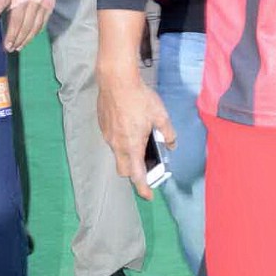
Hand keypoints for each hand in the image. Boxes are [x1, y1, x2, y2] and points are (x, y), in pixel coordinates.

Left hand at [0, 0, 55, 52]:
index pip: (17, 21)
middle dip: (20, 39)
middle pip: (28, 26)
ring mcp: (45, 2)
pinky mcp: (51, 1)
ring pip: (38, 25)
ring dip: (30, 37)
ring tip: (22, 45)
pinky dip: (39, 28)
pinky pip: (45, 19)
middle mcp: (35, 2)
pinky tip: (33, 34)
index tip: (7, 45)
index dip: (12, 35)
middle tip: (14, 48)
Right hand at [96, 69, 175, 200]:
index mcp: (132, 146)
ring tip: (140, 143)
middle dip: (133, 174)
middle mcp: (117, 144)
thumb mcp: (160, 115)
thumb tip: (171, 144)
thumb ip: (167, 132)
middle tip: (145, 169)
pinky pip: (112, 141)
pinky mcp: (103, 126)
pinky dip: (121, 142)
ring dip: (128, 156)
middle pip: (124, 169)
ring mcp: (108, 135)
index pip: (136, 176)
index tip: (148, 196)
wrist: (116, 80)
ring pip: (117, 154)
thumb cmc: (139, 98)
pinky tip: (130, 128)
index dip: (143, 188)